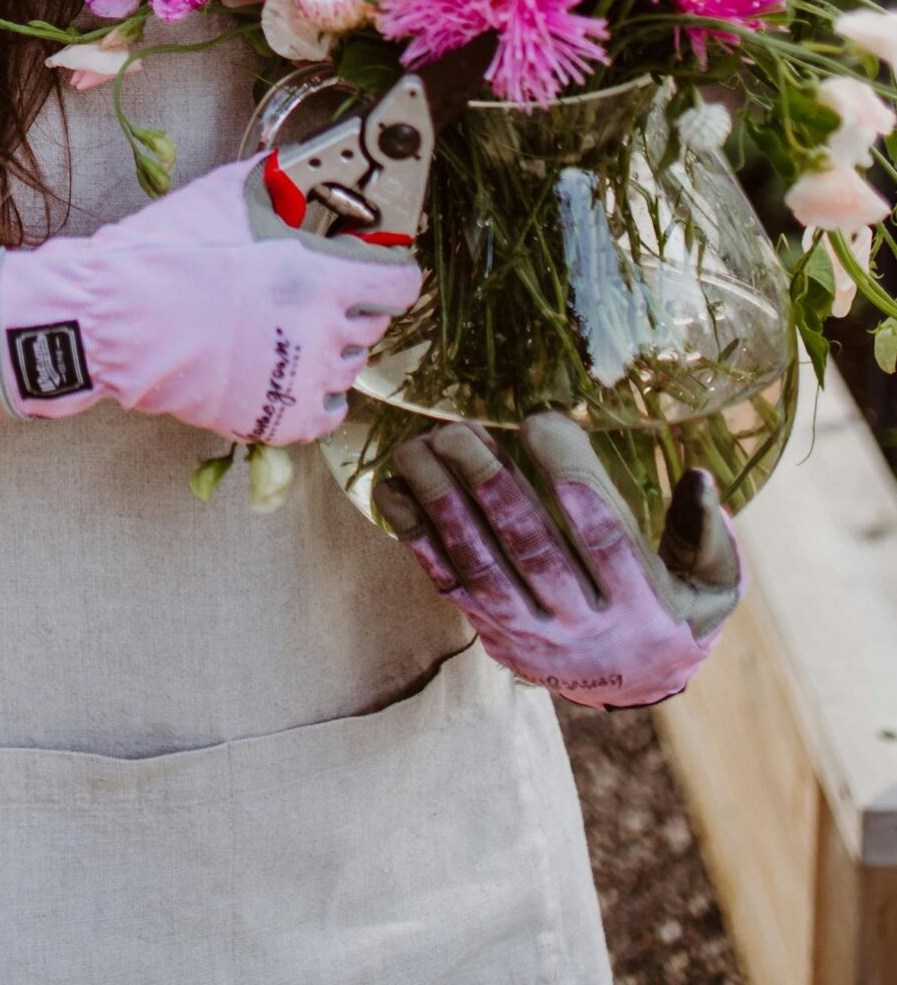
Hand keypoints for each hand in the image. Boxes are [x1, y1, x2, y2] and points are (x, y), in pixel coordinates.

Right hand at [0, 154, 419, 441]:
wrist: (120, 319)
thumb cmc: (171, 252)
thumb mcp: (228, 196)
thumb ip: (277, 182)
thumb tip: (298, 166)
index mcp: (322, 276)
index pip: (400, 282)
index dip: (390, 267)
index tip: (375, 262)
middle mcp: (323, 333)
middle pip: (374, 322)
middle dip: (354, 303)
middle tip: (318, 289)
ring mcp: (303, 382)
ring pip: (350, 366)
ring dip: (333, 345)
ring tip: (294, 328)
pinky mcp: (280, 420)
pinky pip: (327, 412)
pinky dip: (316, 392)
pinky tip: (289, 369)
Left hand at [372, 413, 741, 708]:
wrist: (635, 684)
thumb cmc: (676, 607)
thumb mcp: (712, 582)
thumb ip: (707, 532)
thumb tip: (700, 479)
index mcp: (643, 605)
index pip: (603, 534)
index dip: (571, 476)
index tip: (539, 420)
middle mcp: (584, 627)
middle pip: (531, 548)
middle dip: (490, 484)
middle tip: (458, 430)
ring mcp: (532, 635)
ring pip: (481, 565)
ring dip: (442, 503)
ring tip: (417, 448)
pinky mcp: (493, 631)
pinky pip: (448, 582)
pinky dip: (416, 536)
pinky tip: (392, 490)